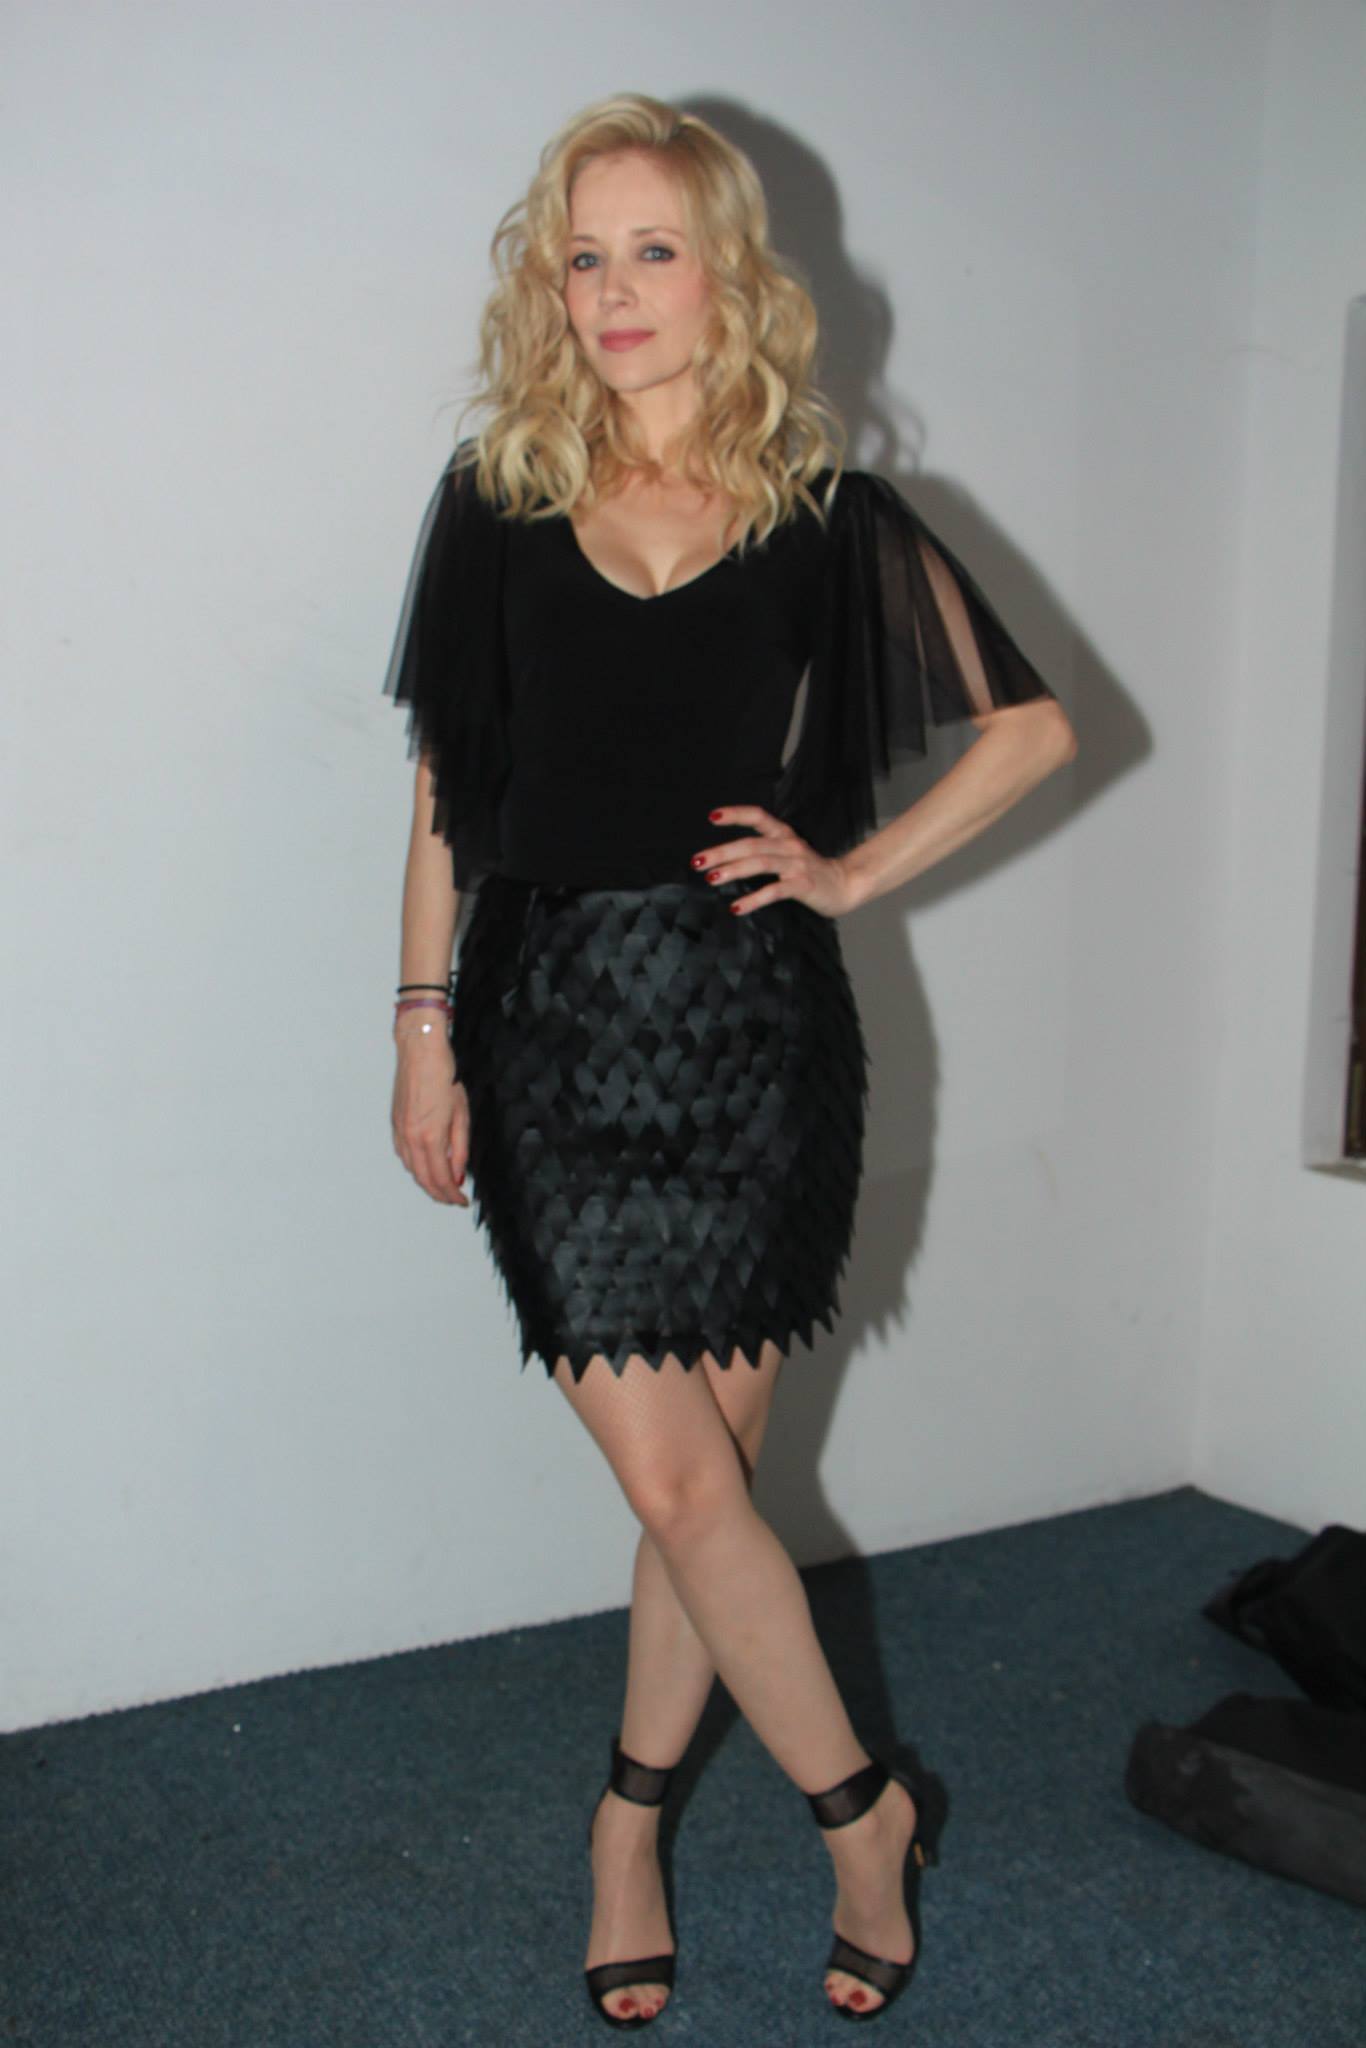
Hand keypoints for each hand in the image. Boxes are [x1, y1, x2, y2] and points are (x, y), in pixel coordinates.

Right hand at [391, 1039, 470, 1206]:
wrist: (420, 1052)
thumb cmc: (444, 1076)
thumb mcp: (462, 1114)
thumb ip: (459, 1148)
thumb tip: (457, 1174)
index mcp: (430, 1137)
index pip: (441, 1179)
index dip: (452, 1195)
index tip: (461, 1201)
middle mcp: (411, 1138)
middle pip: (424, 1179)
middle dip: (439, 1194)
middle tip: (453, 1200)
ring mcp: (400, 1131)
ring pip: (412, 1169)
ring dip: (426, 1182)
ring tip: (441, 1187)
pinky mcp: (395, 1124)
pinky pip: (403, 1155)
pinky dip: (415, 1167)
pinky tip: (425, 1166)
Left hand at [691, 806, 860, 918]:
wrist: (845, 885)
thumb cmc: (809, 871)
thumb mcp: (787, 853)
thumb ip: (762, 851)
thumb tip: (723, 860)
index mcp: (784, 834)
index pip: (758, 816)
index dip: (736, 814)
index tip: (712, 817)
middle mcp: (789, 845)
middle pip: (751, 844)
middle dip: (722, 852)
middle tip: (697, 861)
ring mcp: (797, 865)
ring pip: (760, 863)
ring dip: (733, 870)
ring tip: (711, 878)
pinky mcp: (803, 885)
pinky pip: (774, 891)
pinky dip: (753, 899)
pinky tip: (736, 907)